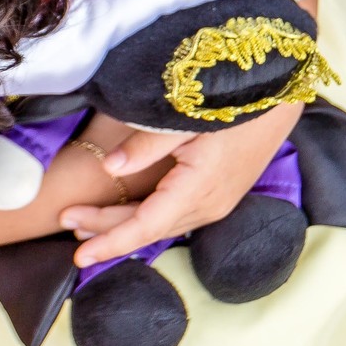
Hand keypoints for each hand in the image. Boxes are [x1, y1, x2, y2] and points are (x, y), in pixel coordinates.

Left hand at [60, 102, 302, 267]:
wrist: (279, 90)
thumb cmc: (232, 98)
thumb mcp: (184, 116)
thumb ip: (145, 144)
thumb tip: (109, 168)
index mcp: (198, 188)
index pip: (144, 227)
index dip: (109, 242)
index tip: (78, 255)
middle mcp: (210, 205)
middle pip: (149, 230)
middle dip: (106, 230)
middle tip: (66, 222)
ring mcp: (219, 202)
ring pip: (162, 225)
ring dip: (124, 225)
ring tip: (86, 220)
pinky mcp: (221, 195)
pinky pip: (176, 216)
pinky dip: (146, 218)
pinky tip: (127, 213)